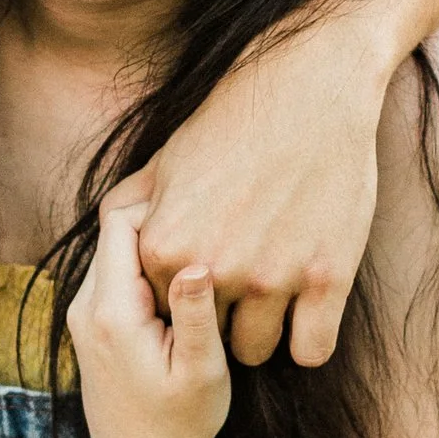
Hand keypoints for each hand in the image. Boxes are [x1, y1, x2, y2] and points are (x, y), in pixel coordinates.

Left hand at [68, 190, 232, 437]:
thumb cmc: (184, 424)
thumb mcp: (201, 372)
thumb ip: (195, 314)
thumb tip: (196, 261)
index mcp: (111, 311)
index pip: (121, 222)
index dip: (161, 200)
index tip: (204, 194)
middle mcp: (86, 307)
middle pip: (116, 229)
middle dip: (160, 214)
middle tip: (208, 201)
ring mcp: (85, 315)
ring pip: (117, 249)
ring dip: (155, 240)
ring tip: (202, 231)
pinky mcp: (94, 324)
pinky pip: (117, 271)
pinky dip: (148, 262)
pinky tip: (186, 269)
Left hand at [134, 25, 389, 367]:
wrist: (308, 86)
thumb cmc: (233, 119)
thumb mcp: (165, 162)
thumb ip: (133, 209)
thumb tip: (112, 238)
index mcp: (164, 246)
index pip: (162, 312)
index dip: (184, 300)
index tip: (204, 281)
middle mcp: (212, 269)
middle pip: (205, 338)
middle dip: (222, 319)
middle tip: (244, 281)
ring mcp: (271, 277)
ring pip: (257, 351)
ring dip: (266, 330)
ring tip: (277, 292)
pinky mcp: (326, 279)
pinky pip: (312, 351)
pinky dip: (310, 338)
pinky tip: (311, 308)